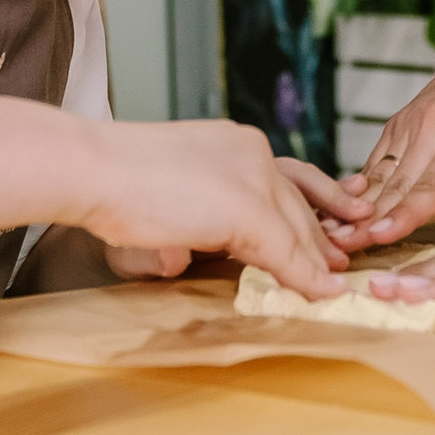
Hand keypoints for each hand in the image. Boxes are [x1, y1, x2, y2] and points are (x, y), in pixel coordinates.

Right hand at [72, 120, 347, 298]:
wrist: (92, 168)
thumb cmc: (111, 184)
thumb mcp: (167, 197)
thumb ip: (186, 219)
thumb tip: (182, 258)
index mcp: (233, 143)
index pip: (285, 177)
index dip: (311, 205)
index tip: (331, 224)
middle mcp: (251, 152)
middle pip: (298, 202)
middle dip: (323, 234)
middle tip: (341, 259)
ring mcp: (252, 177)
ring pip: (298, 226)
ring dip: (316, 260)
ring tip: (332, 284)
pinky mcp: (247, 207)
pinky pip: (285, 250)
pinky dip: (304, 276)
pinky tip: (319, 292)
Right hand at [336, 15, 434, 250]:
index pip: (433, 184)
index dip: (406, 213)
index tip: (380, 234)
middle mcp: (432, 128)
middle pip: (396, 185)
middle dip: (367, 221)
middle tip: (339, 250)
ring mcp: (411, 124)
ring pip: (379, 175)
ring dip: (353, 207)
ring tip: (330, 237)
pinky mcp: (399, 124)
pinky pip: (375, 162)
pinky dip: (357, 187)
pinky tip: (338, 211)